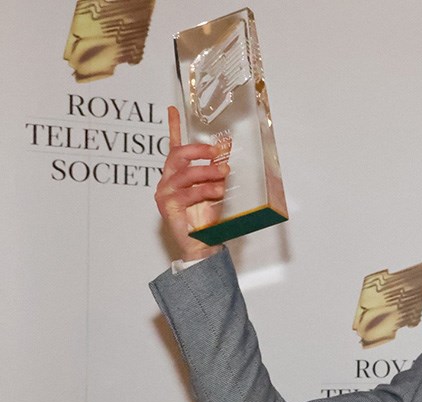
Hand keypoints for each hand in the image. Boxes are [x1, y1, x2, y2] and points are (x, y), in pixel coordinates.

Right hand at [154, 106, 225, 261]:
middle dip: (199, 150)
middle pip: (178, 155)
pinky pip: (187, 192)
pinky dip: (205, 190)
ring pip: (186, 173)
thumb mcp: (215, 186)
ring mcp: (165, 192)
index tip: (173, 109)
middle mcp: (168, 180)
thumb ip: (217, 166)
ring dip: (208, 171)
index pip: (174, 146)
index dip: (173, 127)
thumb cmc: (205, 216)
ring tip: (224, 174)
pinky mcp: (168, 205)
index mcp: (178, 173)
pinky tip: (217, 191)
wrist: (201, 243)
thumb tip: (226, 144)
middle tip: (217, 151)